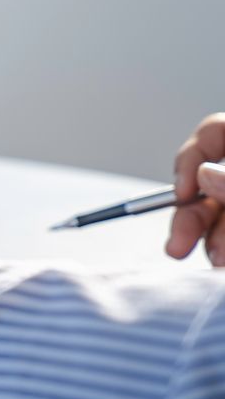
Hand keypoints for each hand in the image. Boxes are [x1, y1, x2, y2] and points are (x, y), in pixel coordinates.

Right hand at [168, 113, 224, 264]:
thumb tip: (204, 174)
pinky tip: (223, 266)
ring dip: (211, 240)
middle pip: (209, 182)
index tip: (182, 193)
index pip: (217, 132)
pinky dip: (222, 248)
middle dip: (191, 216)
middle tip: (178, 246)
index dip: (193, 157)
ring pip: (219, 214)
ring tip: (218, 265)